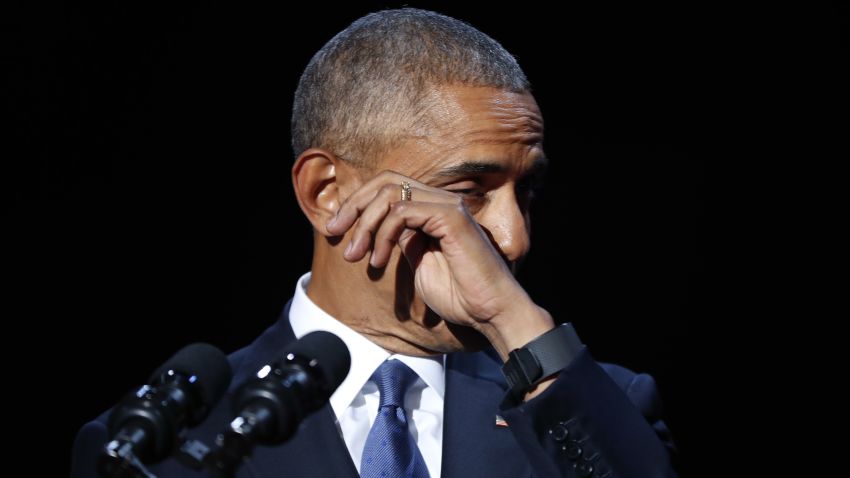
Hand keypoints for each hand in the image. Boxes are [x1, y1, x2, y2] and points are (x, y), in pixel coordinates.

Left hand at [325, 170, 553, 359]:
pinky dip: (383, 233)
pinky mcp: (451, 217)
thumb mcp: (419, 263)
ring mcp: (448, 206)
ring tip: (354, 255)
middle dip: (353, 205)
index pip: (389, 187)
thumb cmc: (460, 296)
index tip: (336, 229)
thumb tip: (379, 230)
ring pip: (391, 193)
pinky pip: (403, 210)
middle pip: (386, 181)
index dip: (358, 203)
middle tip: (333, 232)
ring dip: (364, 223)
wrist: (488, 313)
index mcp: (433, 210)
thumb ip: (403, 241)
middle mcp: (441, 201)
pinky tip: (380, 260)